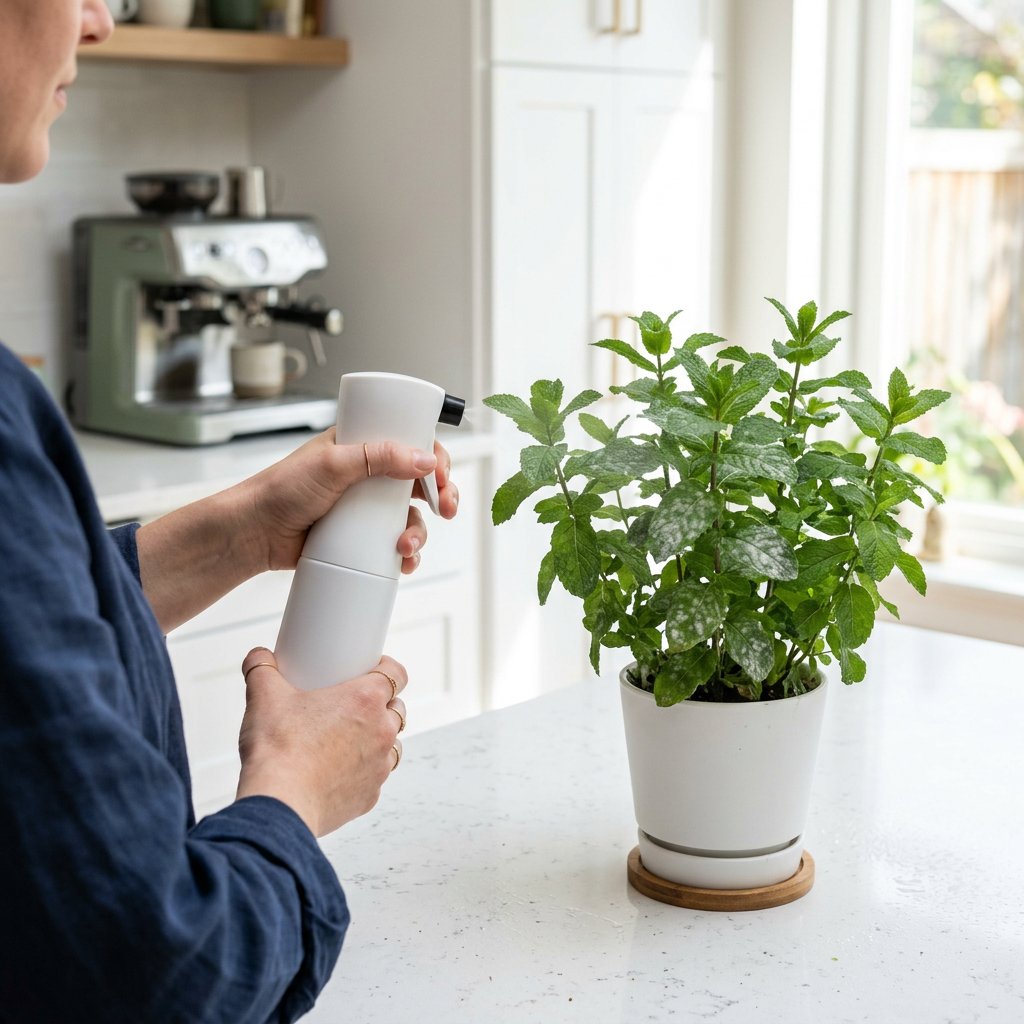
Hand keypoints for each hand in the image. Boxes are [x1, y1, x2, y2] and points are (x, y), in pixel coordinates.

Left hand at [236, 429, 458, 575]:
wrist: (253, 534)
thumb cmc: (281, 490)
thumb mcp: (332, 464)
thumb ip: (378, 457)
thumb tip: (424, 459)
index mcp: (361, 446)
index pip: (410, 443)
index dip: (434, 458)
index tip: (442, 477)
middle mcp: (367, 475)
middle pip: (419, 482)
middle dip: (441, 496)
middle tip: (448, 509)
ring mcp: (365, 508)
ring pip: (410, 517)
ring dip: (419, 532)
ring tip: (406, 546)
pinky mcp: (360, 537)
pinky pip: (394, 543)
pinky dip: (406, 553)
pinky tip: (403, 560)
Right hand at [236, 649, 407, 836]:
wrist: (279, 804)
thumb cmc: (278, 748)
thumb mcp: (264, 696)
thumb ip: (261, 669)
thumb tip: (258, 656)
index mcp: (366, 699)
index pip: (396, 673)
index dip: (386, 667)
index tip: (370, 669)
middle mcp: (382, 731)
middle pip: (396, 708)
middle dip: (381, 703)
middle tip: (351, 704)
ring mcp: (379, 766)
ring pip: (392, 744)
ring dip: (377, 738)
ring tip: (349, 737)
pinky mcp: (370, 796)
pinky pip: (375, 777)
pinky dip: (364, 771)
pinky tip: (340, 769)